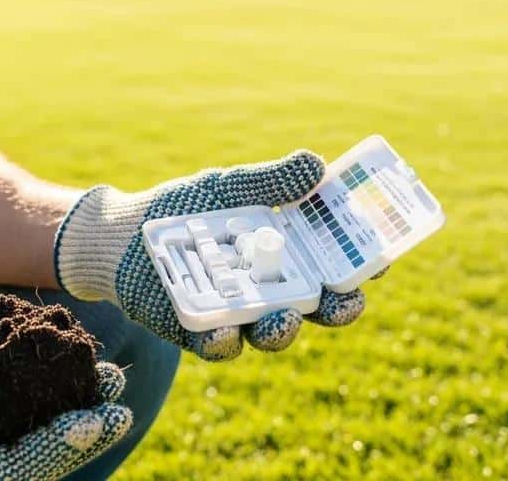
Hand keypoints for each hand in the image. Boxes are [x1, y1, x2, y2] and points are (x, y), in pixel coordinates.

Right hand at [0, 325, 131, 479]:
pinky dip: (30, 384)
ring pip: (19, 430)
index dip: (61, 447)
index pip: (12, 473)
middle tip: (120, 390)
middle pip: (27, 456)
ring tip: (103, 371)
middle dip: (76, 426)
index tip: (102, 416)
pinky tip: (54, 355)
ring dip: (60, 403)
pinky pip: (0, 405)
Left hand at [54, 149, 382, 360]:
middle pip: (317, 307)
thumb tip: (317, 163)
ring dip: (283, 328)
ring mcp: (238, 314)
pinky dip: (224, 340)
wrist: (126, 232)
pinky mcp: (199, 331)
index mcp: (287, 254)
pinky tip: (224, 330)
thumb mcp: (230, 189)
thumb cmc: (187, 208)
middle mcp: (271, 290)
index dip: (363, 265)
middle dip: (336, 308)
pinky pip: (218, 344)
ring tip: (284, 319)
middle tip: (344, 301)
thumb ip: (272, 182)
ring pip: (272, 330)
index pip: (336, 264)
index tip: (381, 258)